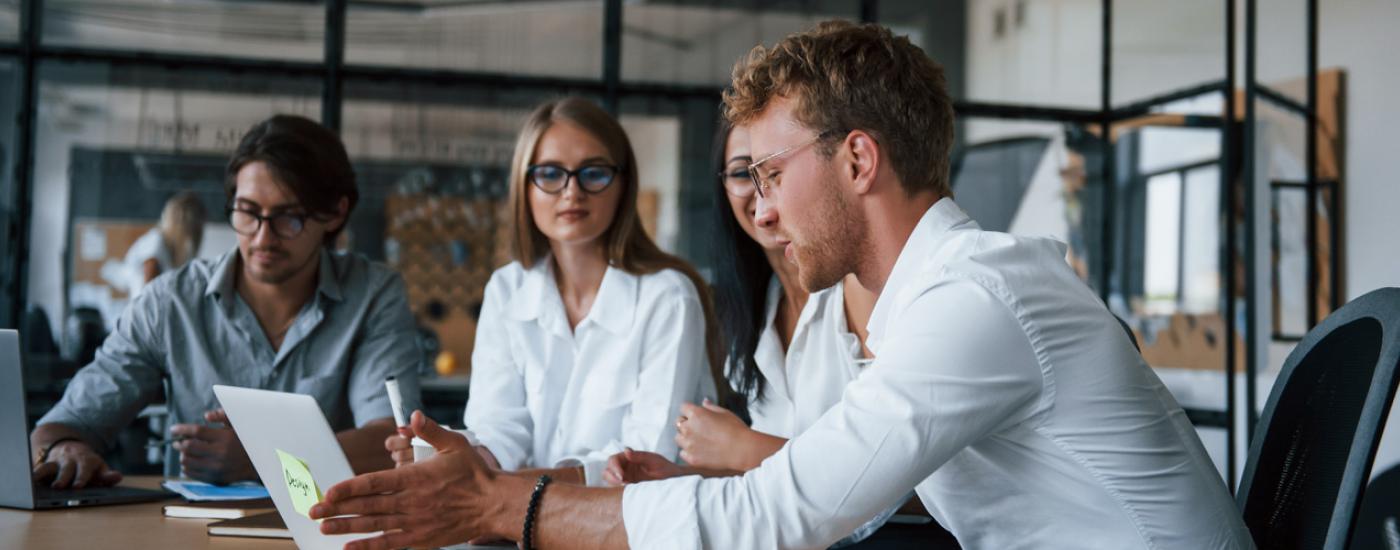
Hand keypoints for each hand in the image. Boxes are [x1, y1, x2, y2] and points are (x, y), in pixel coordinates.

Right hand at [31, 440, 121, 489]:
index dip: (82, 477)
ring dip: (45, 475)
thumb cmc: (88, 465)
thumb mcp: (100, 468)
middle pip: (66, 469)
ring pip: (50, 467)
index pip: (85, 469)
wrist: (72, 449)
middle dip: (63, 477)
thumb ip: (107, 476)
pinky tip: (29, 482)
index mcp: (87, 460)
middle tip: (59, 486)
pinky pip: (38, 468)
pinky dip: (34, 475)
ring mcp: (57, 462)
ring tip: (38, 483)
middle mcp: (71, 460)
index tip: (78, 486)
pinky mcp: (46, 465)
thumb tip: (118, 477)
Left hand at [170, 409, 255, 483]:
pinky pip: (191, 473)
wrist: (259, 464)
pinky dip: (187, 467)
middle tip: (177, 441)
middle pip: (188, 447)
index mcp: (226, 438)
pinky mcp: (215, 478)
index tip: (173, 429)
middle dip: (178, 443)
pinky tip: (191, 461)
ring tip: (185, 452)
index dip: (182, 429)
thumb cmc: (246, 441)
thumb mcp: (238, 425)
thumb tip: (206, 416)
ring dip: (182, 455)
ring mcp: (217, 468)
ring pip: (187, 461)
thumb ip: (223, 416)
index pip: (197, 431)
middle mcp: (221, 454)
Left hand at [313, 410, 515, 549]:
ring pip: (375, 526)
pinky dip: (369, 547)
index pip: (374, 482)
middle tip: (314, 511)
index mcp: (416, 477)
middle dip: (338, 509)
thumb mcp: (455, 444)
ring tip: (325, 528)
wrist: (494, 504)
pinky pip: (390, 544)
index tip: (329, 491)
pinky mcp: (422, 538)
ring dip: (347, 527)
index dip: (349, 488)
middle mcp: (412, 501)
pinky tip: (351, 548)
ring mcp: (416, 522)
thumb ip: (431, 431)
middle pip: (368, 506)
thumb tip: (414, 416)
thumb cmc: (475, 474)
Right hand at [603, 448, 685, 484]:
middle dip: (610, 476)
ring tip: (623, 487)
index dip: (614, 467)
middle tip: (621, 483)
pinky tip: (625, 492)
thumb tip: (626, 451)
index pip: (613, 460)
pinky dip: (617, 490)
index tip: (622, 476)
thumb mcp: (654, 460)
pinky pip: (617, 488)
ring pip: (609, 479)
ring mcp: (626, 477)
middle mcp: (625, 467)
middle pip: (608, 469)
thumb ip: (640, 456)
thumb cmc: (665, 468)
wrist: (674, 481)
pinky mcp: (628, 487)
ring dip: (612, 483)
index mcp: (629, 458)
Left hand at [676, 398, 752, 470]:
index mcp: (696, 414)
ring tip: (700, 441)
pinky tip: (701, 451)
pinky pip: (683, 453)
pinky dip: (689, 452)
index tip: (696, 415)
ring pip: (678, 438)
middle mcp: (689, 428)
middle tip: (700, 429)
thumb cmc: (736, 430)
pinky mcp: (691, 458)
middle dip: (687, 423)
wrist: (742, 450)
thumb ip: (710, 407)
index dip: (690, 411)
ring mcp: (689, 444)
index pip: (683, 408)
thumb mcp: (724, 413)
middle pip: (678, 422)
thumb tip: (704, 402)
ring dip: (686, 438)